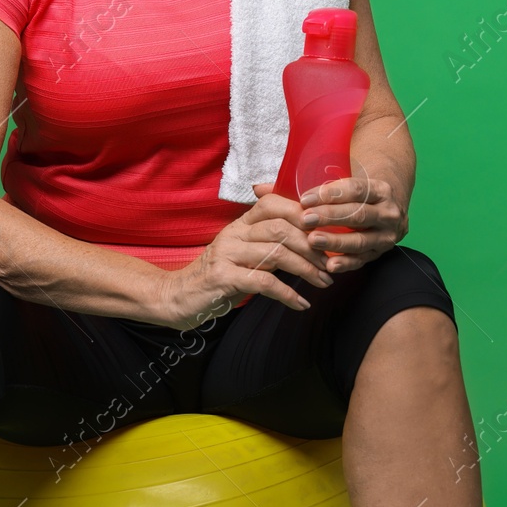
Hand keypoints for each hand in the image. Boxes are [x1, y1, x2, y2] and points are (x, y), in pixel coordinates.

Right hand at [157, 182, 333, 329]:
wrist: (176, 296)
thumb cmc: (217, 277)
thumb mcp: (241, 254)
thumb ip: (266, 245)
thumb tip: (306, 242)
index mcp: (239, 225)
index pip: (271, 203)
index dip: (300, 212)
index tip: (324, 231)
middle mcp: (233, 234)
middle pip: (280, 228)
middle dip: (311, 246)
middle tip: (330, 263)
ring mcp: (226, 254)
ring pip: (276, 253)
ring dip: (306, 269)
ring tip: (324, 282)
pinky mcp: (223, 278)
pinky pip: (263, 281)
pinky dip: (287, 293)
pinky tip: (301, 303)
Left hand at [298, 168, 408, 273]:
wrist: (390, 211)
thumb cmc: (363, 196)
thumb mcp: (357, 185)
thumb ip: (334, 190)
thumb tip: (303, 199)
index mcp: (381, 191)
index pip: (356, 190)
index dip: (330, 194)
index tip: (306, 199)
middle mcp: (388, 214)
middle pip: (358, 215)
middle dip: (330, 217)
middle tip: (306, 219)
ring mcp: (386, 236)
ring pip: (360, 241)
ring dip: (335, 242)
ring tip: (313, 240)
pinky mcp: (380, 253)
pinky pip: (361, 260)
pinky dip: (345, 263)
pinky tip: (330, 264)